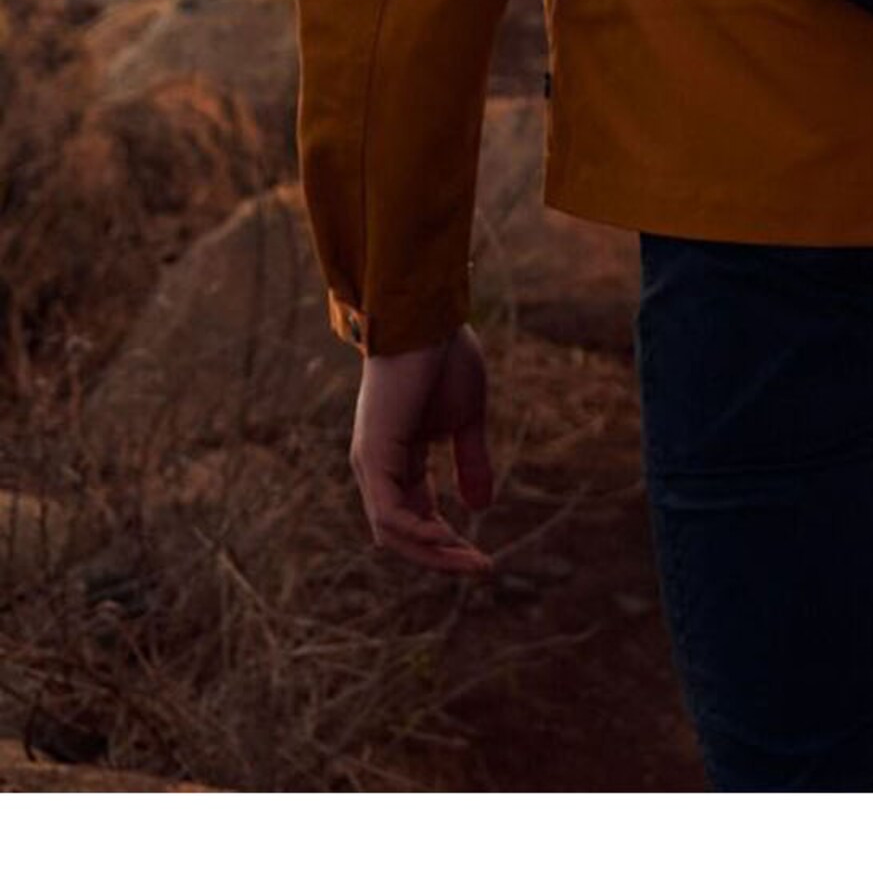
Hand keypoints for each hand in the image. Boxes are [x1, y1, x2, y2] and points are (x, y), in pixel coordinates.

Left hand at [349, 324, 495, 577]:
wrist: (427, 320)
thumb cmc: (444, 359)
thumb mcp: (466, 421)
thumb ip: (470, 462)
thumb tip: (481, 507)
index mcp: (396, 460)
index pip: (415, 516)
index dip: (447, 541)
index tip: (483, 558)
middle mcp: (377, 468)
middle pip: (400, 534)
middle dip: (441, 556)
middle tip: (481, 569)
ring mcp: (372, 463)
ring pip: (392, 532)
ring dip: (433, 552)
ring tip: (472, 561)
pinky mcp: (374, 454)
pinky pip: (390, 512)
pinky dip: (418, 531)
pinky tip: (448, 538)